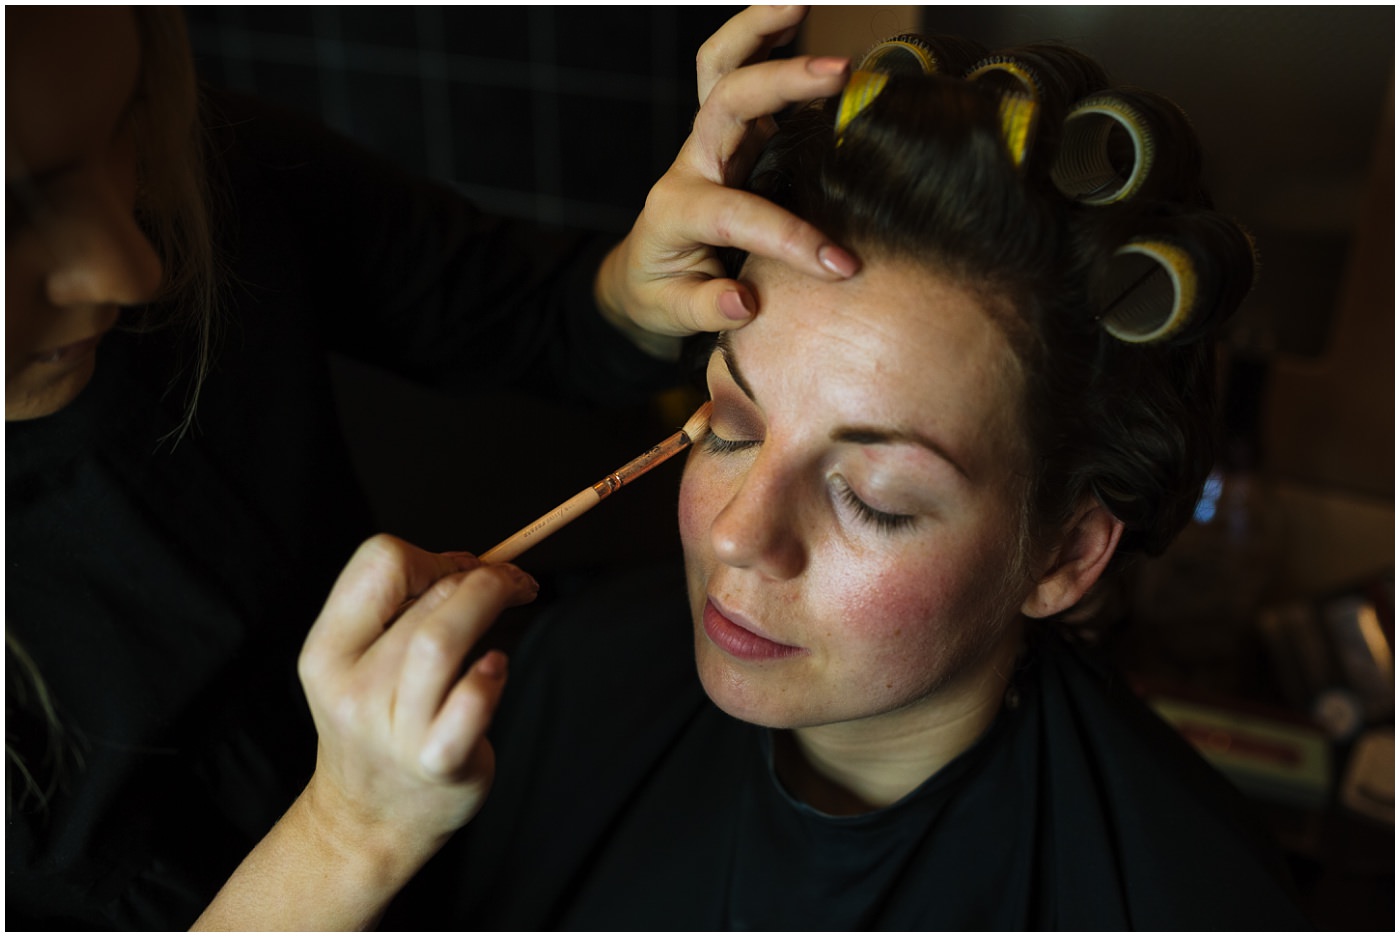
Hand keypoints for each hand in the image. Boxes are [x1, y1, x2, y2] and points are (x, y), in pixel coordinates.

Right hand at [195, 535, 536, 930]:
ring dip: (489, 607)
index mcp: (328, 649)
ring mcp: (393, 729)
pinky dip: (490, 677)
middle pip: (425, 596)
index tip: (463, 569)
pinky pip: (470, 703)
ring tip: (514, 605)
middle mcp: (352, 687)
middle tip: (510, 581)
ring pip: (442, 640)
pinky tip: (496, 669)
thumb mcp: (361, 662)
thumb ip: (403, 608)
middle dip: (480, 577)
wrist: (367, 822)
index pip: (378, 561)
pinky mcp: (437, 761)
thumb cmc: (379, 724)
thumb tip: (471, 563)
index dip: (432, 555)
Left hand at [595, 5, 859, 355]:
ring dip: (759, 29)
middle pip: (725, 102)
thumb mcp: (671, 313)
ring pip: (722, 68)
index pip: (737, 213)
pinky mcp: (729, 134)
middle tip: (840, 73)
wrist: (641, 276)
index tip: (840, 265)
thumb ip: (705, 308)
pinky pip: (735, 70)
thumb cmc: (660, 293)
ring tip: (801, 3)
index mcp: (676, 210)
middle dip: (781, 82)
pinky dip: (763, 37)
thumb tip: (743, 303)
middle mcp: (690, 164)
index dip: (790, 239)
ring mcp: (709, 141)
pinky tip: (796, 13)